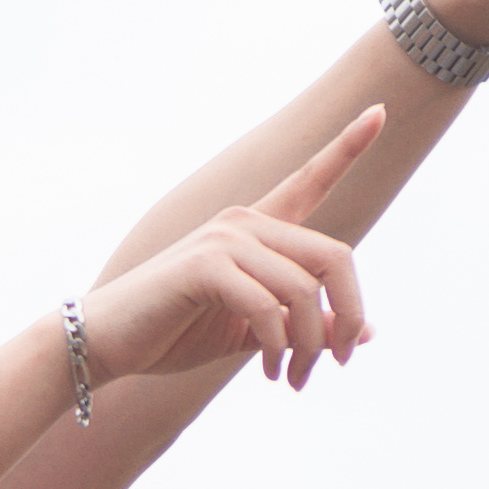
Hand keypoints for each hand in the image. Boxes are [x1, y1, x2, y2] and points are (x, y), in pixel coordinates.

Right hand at [79, 110, 381, 391]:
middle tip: (337, 362)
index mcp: (258, 229)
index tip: (380, 110)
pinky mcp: (204, 265)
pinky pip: (268, 308)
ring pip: (305, 290)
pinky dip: (279, 346)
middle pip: (336, 256)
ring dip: (310, 345)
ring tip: (293, 378)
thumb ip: (305, 326)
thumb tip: (367, 334)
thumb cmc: (177, 333)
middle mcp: (245, 222)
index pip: (311, 178)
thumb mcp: (255, 333)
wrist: (108, 342)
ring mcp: (224, 239)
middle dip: (349, 316)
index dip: (348, 145)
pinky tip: (271, 371)